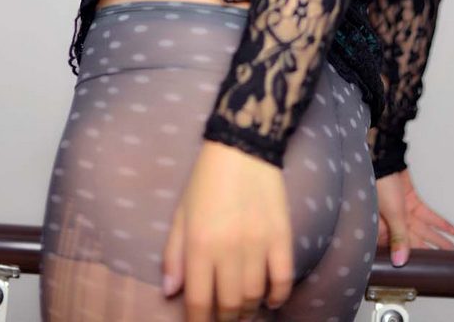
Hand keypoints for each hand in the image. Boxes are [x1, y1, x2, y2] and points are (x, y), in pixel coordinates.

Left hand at [161, 139, 293, 321]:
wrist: (243, 147)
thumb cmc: (205, 181)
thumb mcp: (181, 214)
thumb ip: (174, 254)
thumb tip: (170, 292)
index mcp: (200, 245)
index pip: (199, 302)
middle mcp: (229, 250)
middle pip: (230, 305)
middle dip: (226, 319)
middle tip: (224, 318)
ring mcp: (258, 244)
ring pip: (255, 296)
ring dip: (248, 310)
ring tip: (244, 311)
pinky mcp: (281, 236)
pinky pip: (283, 278)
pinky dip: (278, 296)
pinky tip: (271, 300)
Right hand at [376, 166, 453, 265]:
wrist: (383, 159)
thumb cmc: (379, 185)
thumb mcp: (391, 214)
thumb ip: (399, 237)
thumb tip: (400, 261)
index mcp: (383, 229)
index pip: (400, 250)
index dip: (414, 261)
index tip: (429, 272)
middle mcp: (392, 223)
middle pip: (415, 241)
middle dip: (432, 252)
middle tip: (449, 263)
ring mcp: (403, 212)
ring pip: (424, 229)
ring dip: (439, 239)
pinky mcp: (411, 201)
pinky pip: (427, 215)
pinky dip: (439, 222)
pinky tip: (451, 230)